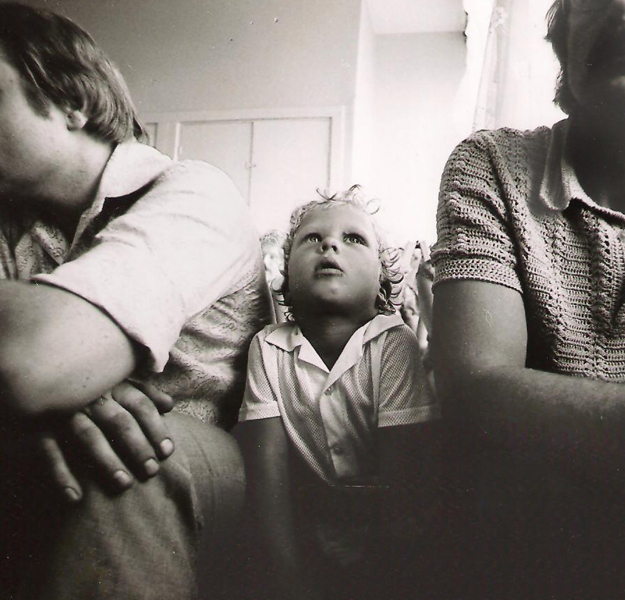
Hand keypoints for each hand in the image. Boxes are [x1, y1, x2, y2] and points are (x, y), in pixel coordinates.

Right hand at [39, 381, 175, 501]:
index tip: (168, 452)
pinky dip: (61, 475)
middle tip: (151, 471)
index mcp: (110, 384)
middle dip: (138, 447)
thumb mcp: (114, 380)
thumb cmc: (86, 384)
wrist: (33, 375)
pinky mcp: (35, 428)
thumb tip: (169, 405)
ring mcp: (62, 411)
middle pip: (119, 422)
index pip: (140, 405)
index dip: (156, 428)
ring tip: (125, 484)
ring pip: (88, 436)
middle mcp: (89, 396)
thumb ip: (143, 391)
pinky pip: (49, 452)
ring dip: (107, 462)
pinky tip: (76, 498)